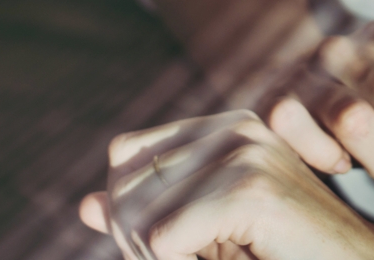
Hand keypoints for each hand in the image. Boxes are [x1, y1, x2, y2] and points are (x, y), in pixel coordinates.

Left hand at [79, 110, 373, 259]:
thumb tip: (83, 205)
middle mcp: (234, 127)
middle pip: (123, 189)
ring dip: (157, 259)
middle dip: (138, 244)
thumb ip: (148, 216)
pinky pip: (163, 243)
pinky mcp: (251, 190)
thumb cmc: (290, 257)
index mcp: (227, 127)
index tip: (176, 247)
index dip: (130, 213)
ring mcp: (245, 154)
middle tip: (197, 259)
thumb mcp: (210, 238)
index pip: (125, 157)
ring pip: (136, 220)